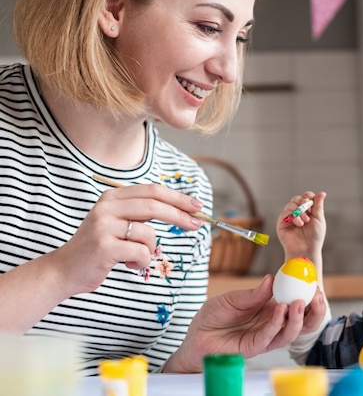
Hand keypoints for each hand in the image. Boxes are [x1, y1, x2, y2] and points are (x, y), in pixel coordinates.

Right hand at [52, 183, 203, 293]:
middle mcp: (106, 207)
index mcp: (112, 198)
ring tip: (134, 256)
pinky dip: (140, 261)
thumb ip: (141, 214)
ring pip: (149, 234)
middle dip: (180, 215)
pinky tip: (126, 264)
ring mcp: (104, 226)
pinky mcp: (104, 247)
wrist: (65, 270)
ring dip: (150, 249)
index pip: (153, 191)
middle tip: (196, 224)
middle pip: (155, 206)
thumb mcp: (118, 223)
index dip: (178, 198)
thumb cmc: (99, 248)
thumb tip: (182, 210)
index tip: (197, 206)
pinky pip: (141, 253)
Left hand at [164, 275, 327, 372]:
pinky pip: (271, 337)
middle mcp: (272, 322)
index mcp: (270, 307)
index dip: (308, 294)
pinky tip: (280, 310)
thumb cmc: (214, 314)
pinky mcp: (255, 347)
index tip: (314, 282)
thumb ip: (254, 293)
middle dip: (313, 311)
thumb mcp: (233, 298)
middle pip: (301, 321)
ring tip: (298, 302)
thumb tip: (272, 278)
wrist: (196, 334)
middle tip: (315, 295)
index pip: (296, 302)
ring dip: (297, 318)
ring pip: (290, 332)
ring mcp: (265, 336)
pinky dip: (277, 323)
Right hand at [276, 191, 326, 265]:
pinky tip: (298, 224)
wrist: (307, 249)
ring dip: (299, 211)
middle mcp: (297, 213)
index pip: (305, 197)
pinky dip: (293, 216)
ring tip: (305, 221)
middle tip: (309, 211)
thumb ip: (318, 206)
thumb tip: (322, 193)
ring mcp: (289, 217)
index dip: (308, 196)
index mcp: (307, 211)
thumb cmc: (314, 237)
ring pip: (290, 204)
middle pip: (297, 199)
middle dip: (303, 202)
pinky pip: (285, 213)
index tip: (311, 200)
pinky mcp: (282, 223)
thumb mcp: (319, 219)